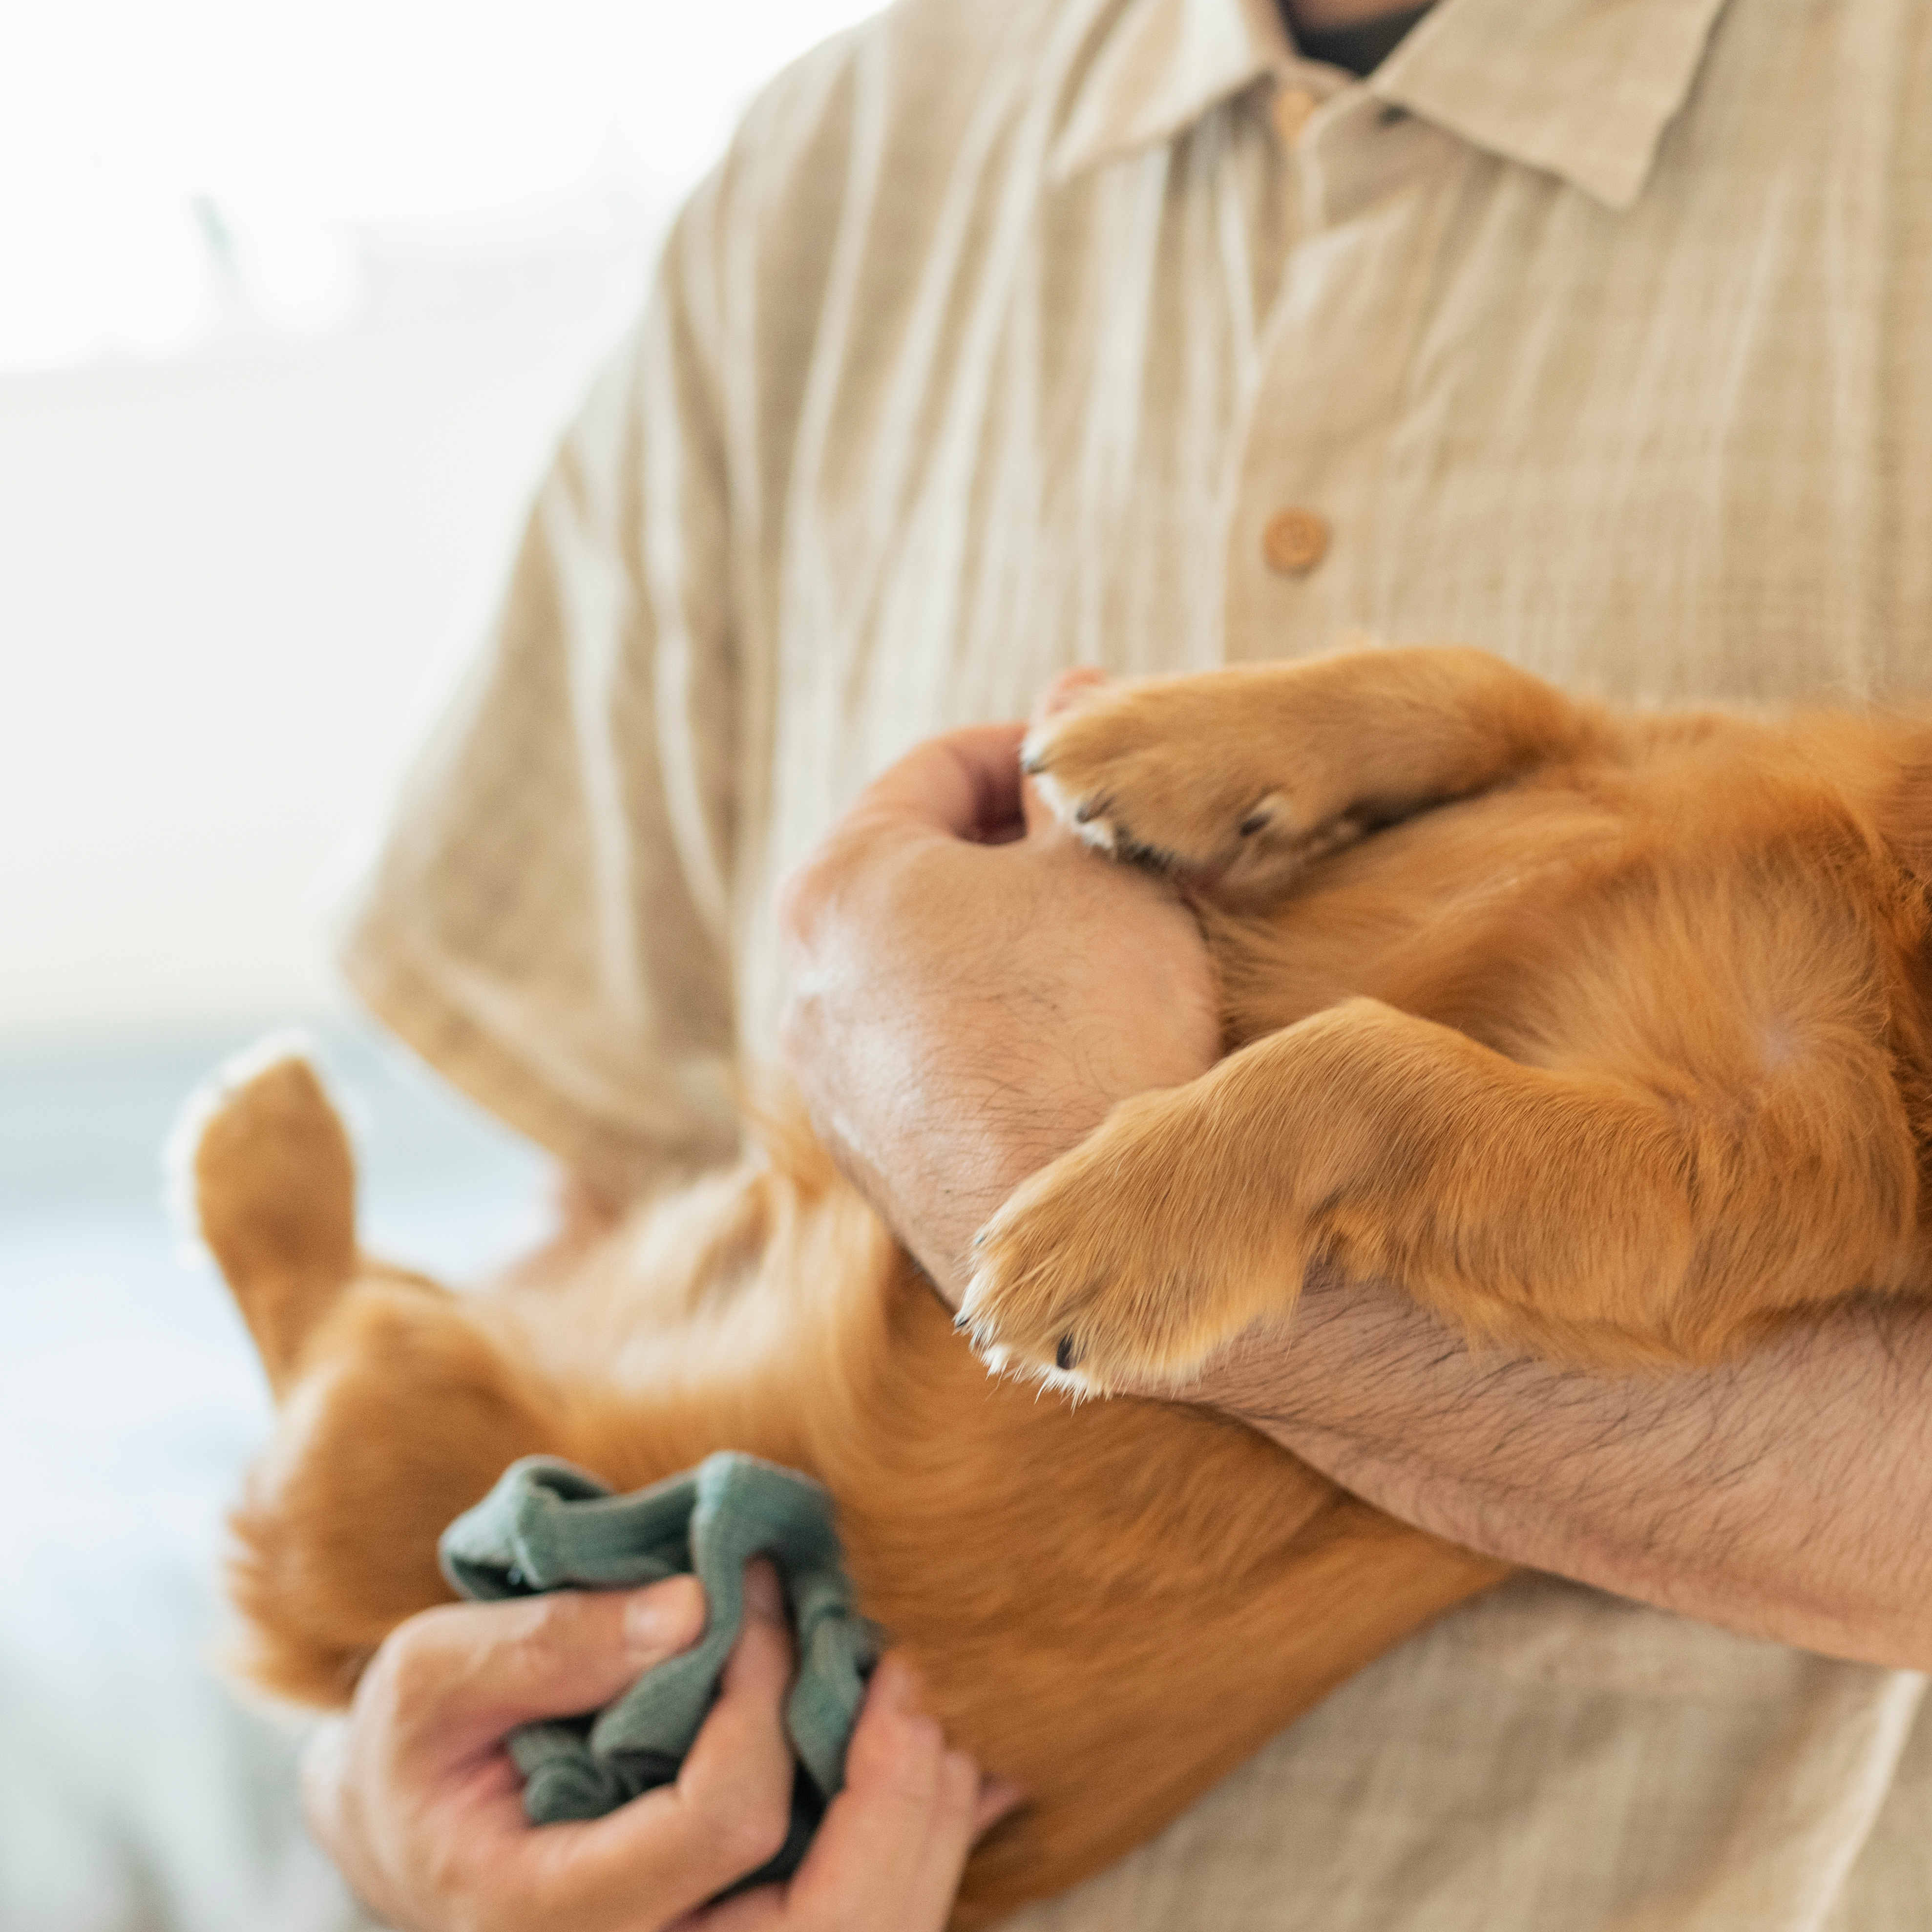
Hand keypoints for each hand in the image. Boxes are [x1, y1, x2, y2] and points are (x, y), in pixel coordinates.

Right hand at [302, 1565, 1015, 1931]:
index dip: (768, 1701)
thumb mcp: (433, 1681)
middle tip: (902, 1666)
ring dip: (930, 1813)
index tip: (767, 1603)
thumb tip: (697, 1608)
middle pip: (837, 1928)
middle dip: (897, 1787)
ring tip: (922, 1697)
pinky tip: (955, 1751)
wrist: (418, 1846)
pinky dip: (936, 1837)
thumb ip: (551, 1643)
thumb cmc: (422, 1754)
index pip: (721, 1824)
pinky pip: (888, 1928)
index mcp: (546, 1925)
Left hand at [775, 682, 1224, 1300]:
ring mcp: (834, 1088)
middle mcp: (807, 984)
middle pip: (923, 874)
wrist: (1100, 1238)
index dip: (1043, 754)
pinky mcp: (876, 1167)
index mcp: (842, 883)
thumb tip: (1068, 692)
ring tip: (1114, 965)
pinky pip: (935, 1064)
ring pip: (929, 975)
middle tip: (1124, 866)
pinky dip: (999, 1039)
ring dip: (1011, 953)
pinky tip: (1084, 1060)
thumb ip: (1081, 774)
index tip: (1117, 772)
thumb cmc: (1101, 1027)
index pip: (942, 767)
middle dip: (1022, 860)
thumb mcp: (1109, 864)